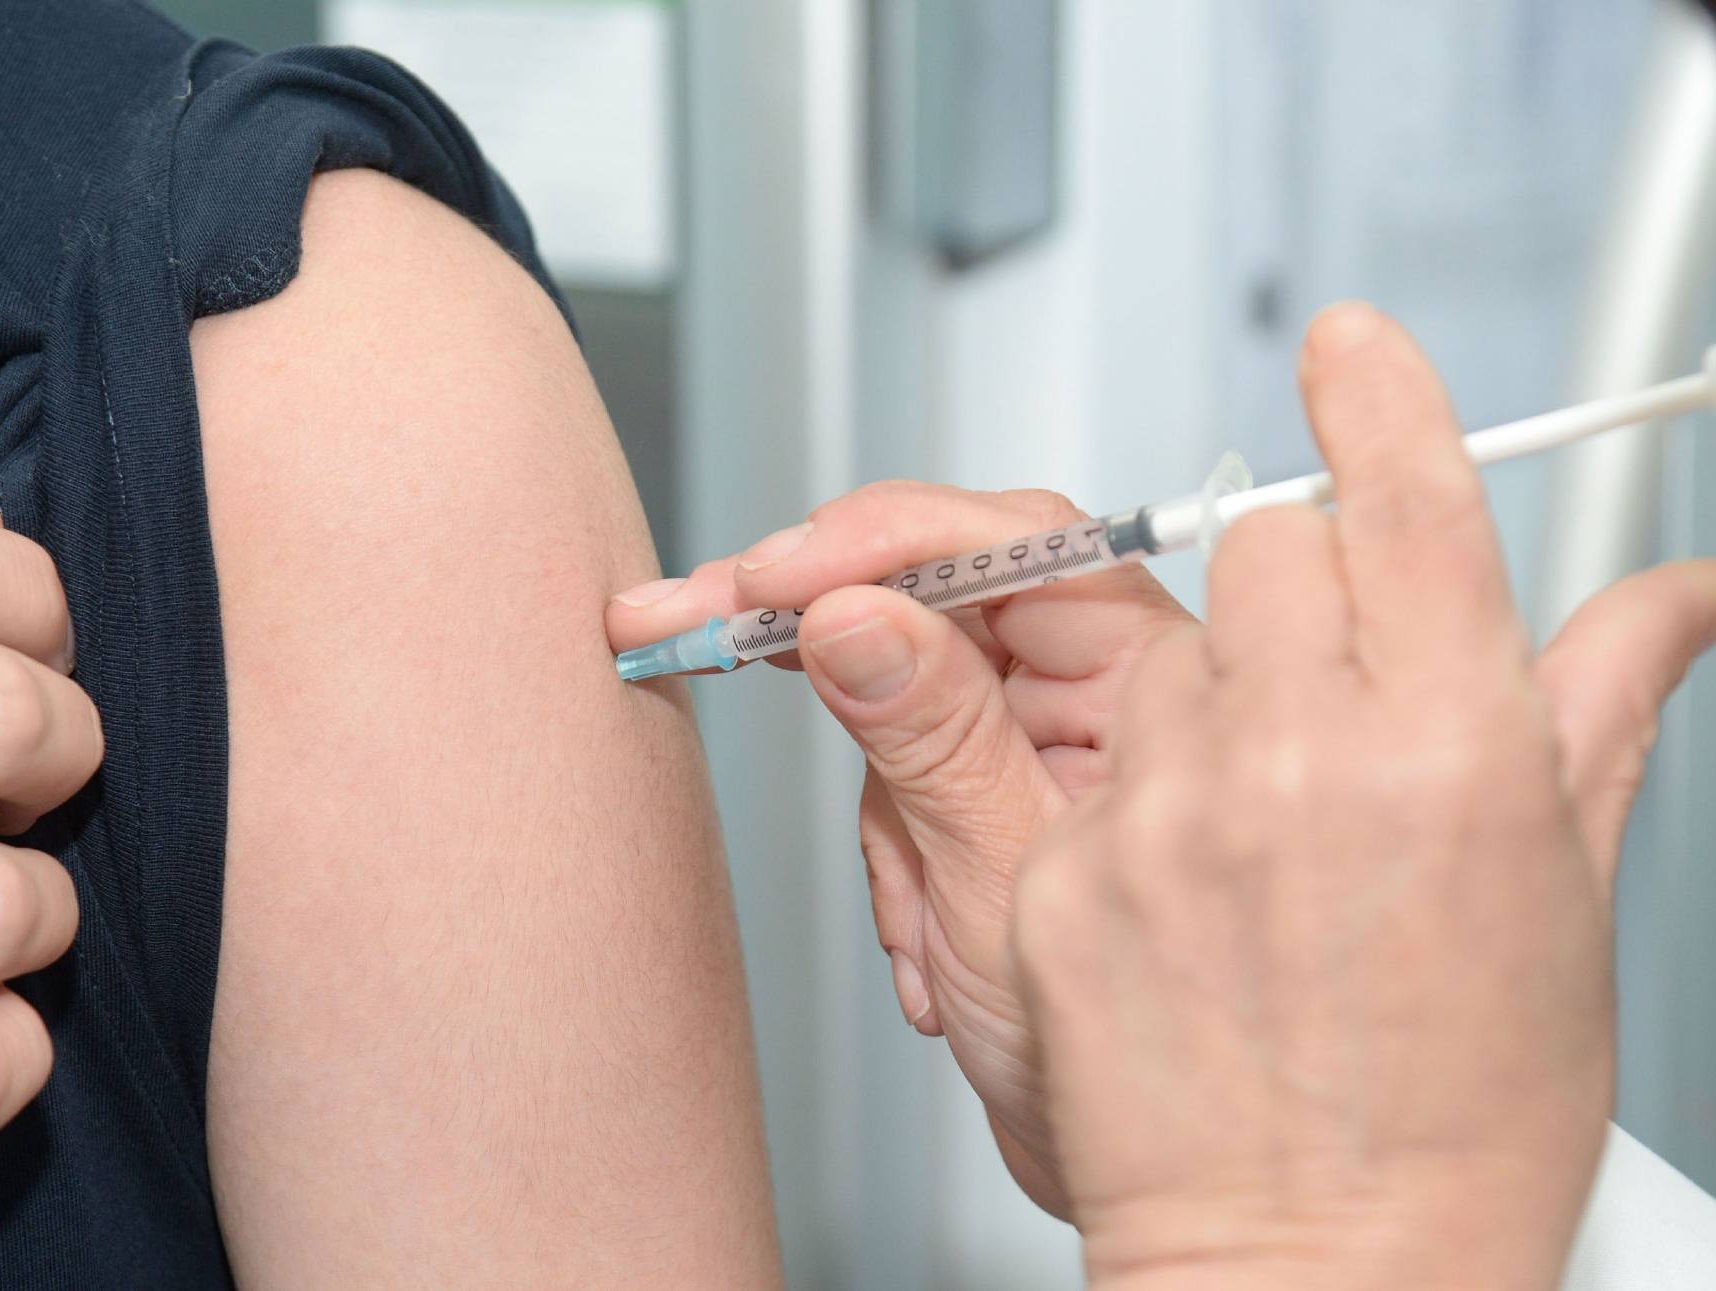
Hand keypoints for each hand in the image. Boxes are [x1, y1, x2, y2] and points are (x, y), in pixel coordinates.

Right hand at [609, 483, 1198, 1214]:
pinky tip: (929, 941)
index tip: (769, 577)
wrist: (1162, 1175)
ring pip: (900, 689)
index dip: (877, 540)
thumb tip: (853, 611)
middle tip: (684, 619)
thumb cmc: (1146, 1052)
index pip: (1011, 545)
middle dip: (815, 621)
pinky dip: (886, 852)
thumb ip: (931, 736)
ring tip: (918, 917)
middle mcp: (1103, 689)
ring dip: (878, 808)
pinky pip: (897, 767)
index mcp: (1150, 679)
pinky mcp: (997, 784)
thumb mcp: (1006, 881)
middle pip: (937, 594)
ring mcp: (1044, 737)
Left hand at [1012, 305, 1715, 1289]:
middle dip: (1299, 597)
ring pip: (1166, 652)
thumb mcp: (1564, 894)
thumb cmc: (1459, 1113)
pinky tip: (1186, 887)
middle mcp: (1303, 757)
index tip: (1343, 348)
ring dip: (1209, 698)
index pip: (1400, 503)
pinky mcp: (1065, 873)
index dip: (1372, 401)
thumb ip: (1599, 707)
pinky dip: (1132, 791)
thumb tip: (1678, 595)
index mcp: (1451, 746)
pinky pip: (1088, 763)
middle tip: (1325, 702)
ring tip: (1254, 825)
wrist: (1322, 1265)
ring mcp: (1169, 813)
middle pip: (1266, 554)